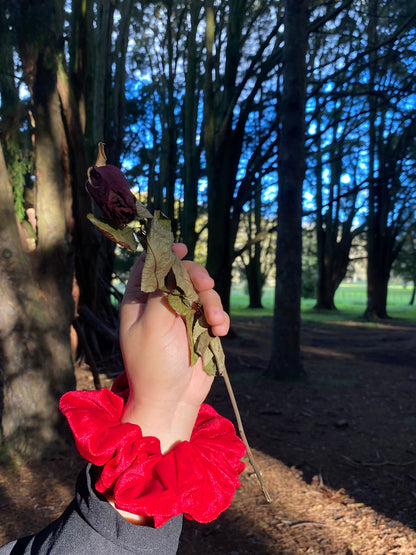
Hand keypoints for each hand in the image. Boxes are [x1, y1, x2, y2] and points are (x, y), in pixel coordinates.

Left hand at [119, 243, 228, 452]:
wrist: (172, 400)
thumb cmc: (153, 365)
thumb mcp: (152, 326)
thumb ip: (162, 293)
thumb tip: (171, 265)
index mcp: (139, 302)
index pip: (149, 267)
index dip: (163, 254)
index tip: (180, 248)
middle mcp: (160, 305)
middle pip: (181, 275)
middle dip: (196, 277)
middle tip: (206, 283)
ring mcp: (182, 317)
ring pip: (202, 293)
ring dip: (213, 302)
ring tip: (215, 322)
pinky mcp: (200, 330)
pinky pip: (214, 313)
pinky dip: (220, 319)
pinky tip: (220, 332)